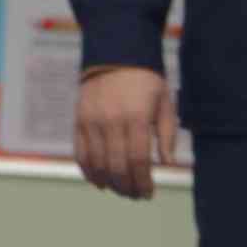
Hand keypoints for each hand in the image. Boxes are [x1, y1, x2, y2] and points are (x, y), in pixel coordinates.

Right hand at [75, 65, 178, 201]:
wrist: (115, 51)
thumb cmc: (146, 79)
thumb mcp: (164, 101)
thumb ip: (167, 134)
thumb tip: (166, 164)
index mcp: (136, 117)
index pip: (138, 161)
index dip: (143, 182)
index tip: (148, 193)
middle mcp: (111, 121)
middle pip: (117, 167)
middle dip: (127, 187)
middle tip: (135, 195)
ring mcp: (92, 122)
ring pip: (98, 165)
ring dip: (110, 184)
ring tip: (120, 190)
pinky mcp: (79, 121)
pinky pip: (81, 155)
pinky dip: (89, 172)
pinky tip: (100, 181)